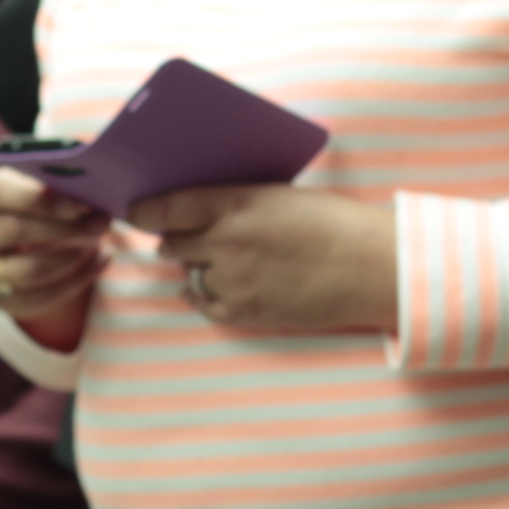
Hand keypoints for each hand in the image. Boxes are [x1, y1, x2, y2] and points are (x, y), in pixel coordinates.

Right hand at [0, 166, 110, 346]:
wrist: (5, 239)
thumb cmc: (29, 202)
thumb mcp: (33, 184)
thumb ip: (55, 183)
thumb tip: (92, 189)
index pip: (3, 194)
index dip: (42, 200)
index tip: (79, 205)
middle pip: (18, 232)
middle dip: (67, 229)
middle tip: (103, 223)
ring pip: (30, 270)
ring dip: (72, 258)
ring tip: (99, 243)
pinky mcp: (2, 297)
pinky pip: (43, 296)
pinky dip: (79, 280)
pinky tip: (101, 260)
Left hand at [136, 184, 397, 332]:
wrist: (373, 269)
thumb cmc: (335, 224)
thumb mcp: (281, 195)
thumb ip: (234, 201)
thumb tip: (195, 211)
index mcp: (237, 204)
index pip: (166, 207)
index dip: (144, 211)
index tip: (136, 212)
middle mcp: (227, 243)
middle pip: (172, 243)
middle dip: (178, 239)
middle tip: (192, 235)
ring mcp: (234, 282)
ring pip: (189, 275)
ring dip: (199, 267)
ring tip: (227, 261)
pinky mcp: (244, 313)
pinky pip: (203, 304)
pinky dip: (206, 295)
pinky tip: (223, 285)